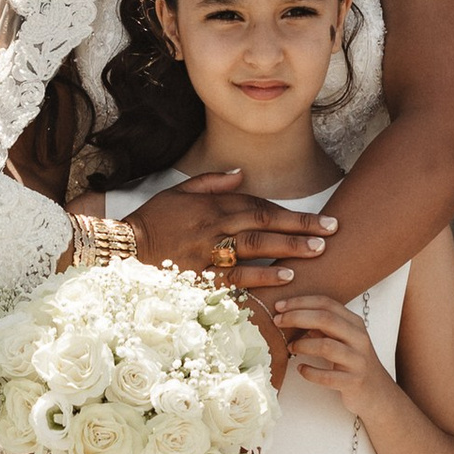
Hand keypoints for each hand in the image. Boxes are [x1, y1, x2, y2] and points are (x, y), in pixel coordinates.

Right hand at [128, 167, 335, 307]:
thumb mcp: (180, 191)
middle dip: (299, 230)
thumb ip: (213, 183)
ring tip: (314, 255)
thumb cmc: (154, 219)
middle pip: (262, 225)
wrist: (123, 247)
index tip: (320, 221)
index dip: (290, 214)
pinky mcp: (199, 277)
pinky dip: (260, 279)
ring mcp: (206, 253)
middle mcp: (213, 227)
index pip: (258, 206)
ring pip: (252, 250)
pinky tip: (283, 281)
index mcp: (212, 206)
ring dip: (285, 251)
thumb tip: (242, 173)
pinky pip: (235, 278)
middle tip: (329, 235)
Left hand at [280, 292, 376, 411]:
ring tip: (290, 347)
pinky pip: (327, 376)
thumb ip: (322, 327)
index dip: (301, 302)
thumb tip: (292, 315)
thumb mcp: (342, 339)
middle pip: (325, 319)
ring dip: (302, 345)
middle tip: (277, 321)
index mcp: (355, 323)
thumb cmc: (353, 362)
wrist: (377, 393)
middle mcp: (359, 338)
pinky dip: (310, 372)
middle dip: (297, 317)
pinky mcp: (354, 381)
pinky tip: (301, 369)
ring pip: (326, 346)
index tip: (279, 306)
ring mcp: (358, 360)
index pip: (326, 303)